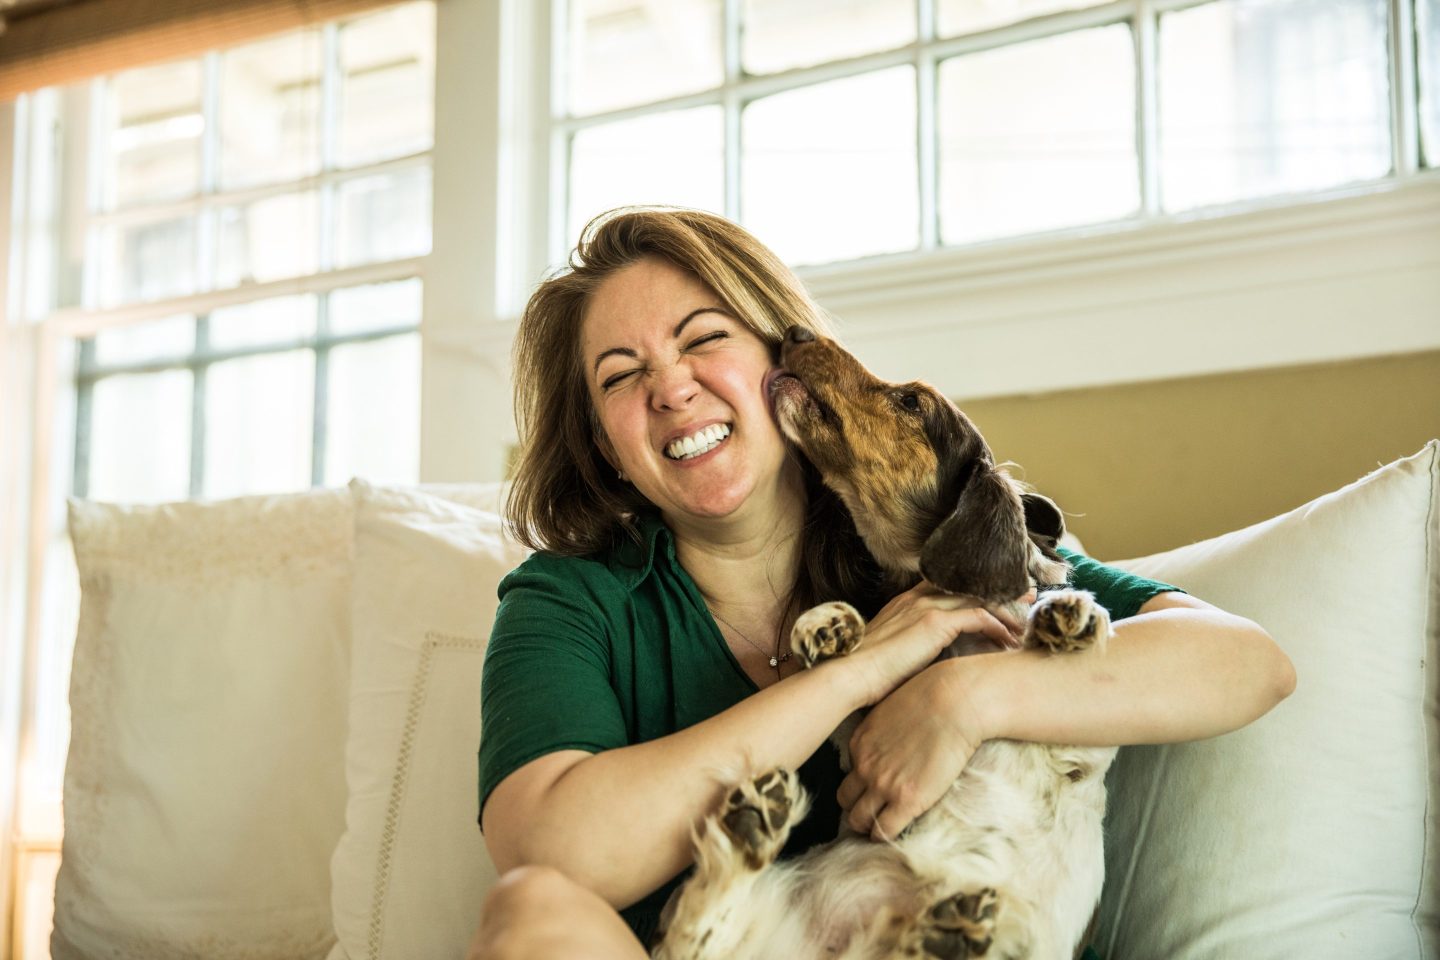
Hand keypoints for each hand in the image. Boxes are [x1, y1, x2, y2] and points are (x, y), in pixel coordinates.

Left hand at [837, 658, 990, 840]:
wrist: (954, 702)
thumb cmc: (931, 699)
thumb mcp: (890, 710)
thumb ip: (880, 732)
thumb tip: (885, 743)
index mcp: (859, 744)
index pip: (848, 773)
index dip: (860, 783)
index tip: (872, 789)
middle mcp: (865, 767)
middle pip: (845, 799)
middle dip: (855, 808)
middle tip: (870, 813)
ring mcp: (884, 786)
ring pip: (858, 820)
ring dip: (867, 826)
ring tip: (879, 828)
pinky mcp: (907, 801)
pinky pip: (884, 831)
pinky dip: (884, 837)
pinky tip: (892, 834)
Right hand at [846, 581, 1022, 705]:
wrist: (848, 676)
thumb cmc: (862, 675)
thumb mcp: (886, 655)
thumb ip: (905, 649)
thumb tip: (918, 664)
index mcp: (902, 604)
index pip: (944, 588)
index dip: (971, 591)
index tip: (993, 598)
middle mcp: (915, 599)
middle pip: (965, 587)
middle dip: (996, 591)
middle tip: (1022, 596)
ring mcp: (924, 608)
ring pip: (976, 598)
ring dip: (1004, 608)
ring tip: (1024, 618)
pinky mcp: (935, 623)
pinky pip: (977, 616)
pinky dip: (996, 625)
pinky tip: (1008, 639)